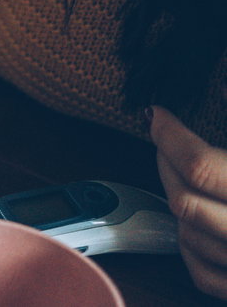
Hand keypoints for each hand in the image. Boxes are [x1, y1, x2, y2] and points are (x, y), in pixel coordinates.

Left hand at [151, 105, 226, 297]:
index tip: (155, 116)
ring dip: (180, 201)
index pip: (200, 166)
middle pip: (183, 198)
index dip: (169, 136)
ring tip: (192, 178)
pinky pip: (197, 268)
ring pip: (185, 231)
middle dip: (167, 163)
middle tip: (167, 140)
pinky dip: (191, 242)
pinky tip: (202, 221)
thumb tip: (207, 93)